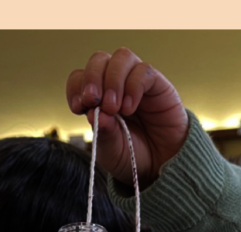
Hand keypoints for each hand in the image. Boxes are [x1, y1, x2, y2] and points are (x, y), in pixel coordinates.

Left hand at [65, 48, 188, 184]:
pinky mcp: (158, 85)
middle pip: (99, 59)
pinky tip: (129, 108)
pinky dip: (133, 86)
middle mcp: (117, 83)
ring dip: (112, 80)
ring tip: (114, 107)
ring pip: (122, 57)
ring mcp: (138, 81)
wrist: (163, 165)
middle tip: (94, 102)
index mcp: (99, 96)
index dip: (76, 87)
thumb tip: (95, 112)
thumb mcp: (111, 149)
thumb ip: (103, 132)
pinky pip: (144, 71)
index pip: (81, 77)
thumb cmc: (134, 155)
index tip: (78, 108)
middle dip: (92, 78)